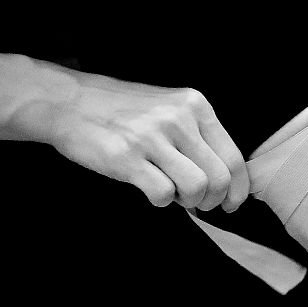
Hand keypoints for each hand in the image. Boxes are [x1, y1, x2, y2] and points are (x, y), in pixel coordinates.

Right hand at [43, 76, 249, 210]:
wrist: (69, 102)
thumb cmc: (124, 112)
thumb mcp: (170, 108)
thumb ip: (199, 136)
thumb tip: (226, 182)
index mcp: (195, 105)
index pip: (234, 158)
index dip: (238, 189)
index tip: (231, 204)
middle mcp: (179, 118)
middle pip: (220, 178)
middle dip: (213, 200)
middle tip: (197, 203)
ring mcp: (152, 136)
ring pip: (197, 188)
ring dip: (188, 202)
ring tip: (173, 193)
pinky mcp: (126, 157)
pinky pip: (163, 194)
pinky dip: (162, 201)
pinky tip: (150, 189)